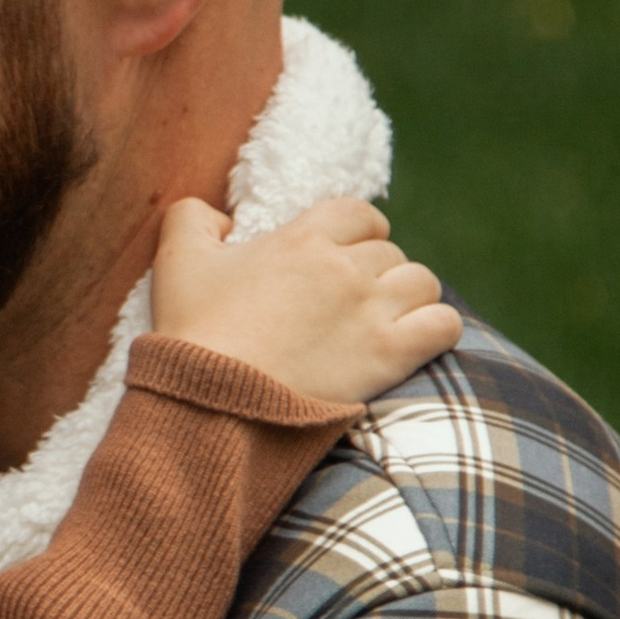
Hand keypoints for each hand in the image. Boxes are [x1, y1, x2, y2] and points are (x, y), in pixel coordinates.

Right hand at [151, 194, 459, 404]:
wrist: (211, 405)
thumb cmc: (192, 334)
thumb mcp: (176, 260)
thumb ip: (193, 217)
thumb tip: (221, 218)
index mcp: (302, 239)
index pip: (358, 214)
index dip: (355, 232)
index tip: (339, 256)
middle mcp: (345, 268)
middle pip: (389, 251)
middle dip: (373, 272)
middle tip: (348, 304)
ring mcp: (372, 312)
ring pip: (421, 283)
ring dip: (407, 297)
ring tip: (383, 321)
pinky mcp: (389, 356)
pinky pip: (443, 324)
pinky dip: (436, 329)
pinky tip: (411, 342)